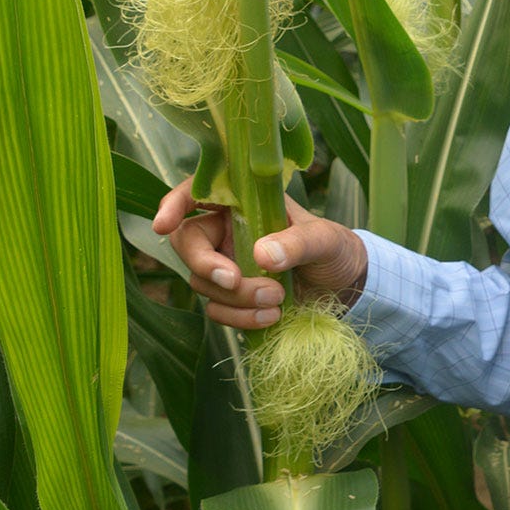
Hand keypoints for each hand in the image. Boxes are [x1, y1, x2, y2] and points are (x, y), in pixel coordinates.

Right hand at [150, 177, 368, 329]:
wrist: (346, 285)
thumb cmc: (334, 249)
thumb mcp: (325, 240)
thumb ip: (297, 243)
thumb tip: (261, 255)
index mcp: (246, 203)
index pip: (198, 192)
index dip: (174, 204)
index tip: (164, 225)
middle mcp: (228, 230)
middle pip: (188, 242)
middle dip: (206, 264)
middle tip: (233, 280)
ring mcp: (227, 264)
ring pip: (202, 281)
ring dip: (235, 296)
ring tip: (277, 299)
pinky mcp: (232, 297)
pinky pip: (217, 309)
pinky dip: (240, 318)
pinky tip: (271, 317)